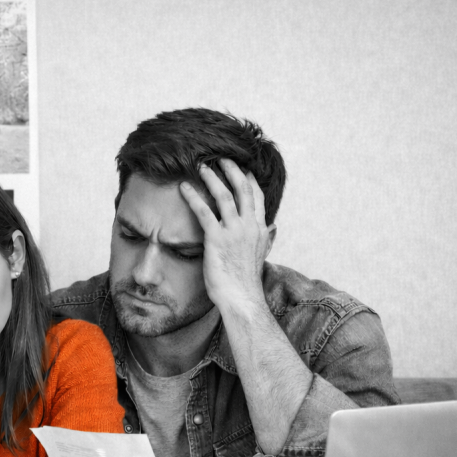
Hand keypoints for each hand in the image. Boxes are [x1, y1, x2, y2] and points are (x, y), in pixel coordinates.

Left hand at [179, 159, 273, 313]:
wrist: (242, 298)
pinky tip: (183, 188)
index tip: (242, 167)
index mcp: (261, 229)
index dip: (249, 179)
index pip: (257, 197)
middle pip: (243, 189)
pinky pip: (203, 211)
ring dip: (212, 178)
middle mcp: (250, 226)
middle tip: (221, 158)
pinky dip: (193, 197)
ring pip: (224, 195)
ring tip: (201, 166)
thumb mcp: (262, 255)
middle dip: (232, 170)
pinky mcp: (217, 239)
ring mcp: (234, 231)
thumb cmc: (246, 281)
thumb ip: (267, 238)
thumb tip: (273, 226)